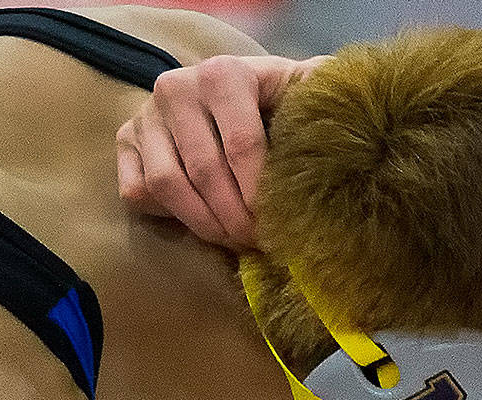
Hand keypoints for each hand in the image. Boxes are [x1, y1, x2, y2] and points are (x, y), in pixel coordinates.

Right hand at [116, 53, 328, 248]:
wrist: (235, 92)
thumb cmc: (278, 100)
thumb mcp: (306, 90)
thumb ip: (324, 99)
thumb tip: (355, 127)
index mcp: (223, 73)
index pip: (242, 145)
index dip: (262, 195)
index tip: (280, 225)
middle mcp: (176, 87)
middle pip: (205, 172)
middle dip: (237, 219)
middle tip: (260, 244)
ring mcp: (146, 114)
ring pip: (167, 186)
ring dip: (204, 224)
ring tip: (235, 240)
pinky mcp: (125, 139)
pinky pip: (137, 191)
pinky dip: (170, 216)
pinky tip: (203, 222)